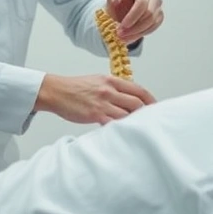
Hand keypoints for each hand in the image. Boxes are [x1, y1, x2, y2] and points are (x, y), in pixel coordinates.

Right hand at [35, 74, 156, 124]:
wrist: (56, 91)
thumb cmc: (75, 87)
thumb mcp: (98, 80)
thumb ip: (114, 88)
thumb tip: (128, 97)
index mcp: (112, 81)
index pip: (139, 90)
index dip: (151, 100)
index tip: (156, 107)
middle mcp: (109, 91)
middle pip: (137, 103)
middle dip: (146, 114)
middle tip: (150, 121)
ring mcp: (103, 103)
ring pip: (127, 115)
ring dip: (134, 122)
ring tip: (139, 129)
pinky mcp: (95, 115)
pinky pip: (113, 123)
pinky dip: (121, 129)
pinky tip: (123, 133)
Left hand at [103, 0, 163, 43]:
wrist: (122, 5)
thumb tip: (116, 0)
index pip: (142, 3)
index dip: (133, 16)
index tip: (122, 26)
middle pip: (149, 14)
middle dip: (134, 27)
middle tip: (120, 34)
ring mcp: (158, 8)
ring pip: (152, 23)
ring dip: (136, 33)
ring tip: (122, 37)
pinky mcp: (158, 18)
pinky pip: (153, 28)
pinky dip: (141, 34)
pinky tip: (130, 36)